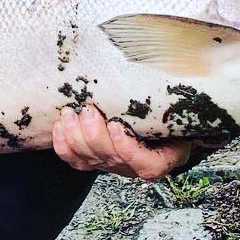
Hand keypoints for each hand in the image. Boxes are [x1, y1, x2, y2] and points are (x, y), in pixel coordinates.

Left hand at [52, 104, 198, 179]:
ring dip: (75, 136)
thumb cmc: (167, 116)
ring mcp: (111, 165)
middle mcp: (134, 166)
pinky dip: (63, 145)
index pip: (147, 166)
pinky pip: (74, 160)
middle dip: (94, 135)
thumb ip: (172, 104)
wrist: (156, 125)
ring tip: (70, 113)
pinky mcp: (93, 161)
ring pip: (88, 160)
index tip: (117, 126)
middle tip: (88, 110)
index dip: (128, 149)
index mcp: (161, 158)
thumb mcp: (179, 112)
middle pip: (110, 159)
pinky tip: (60, 125)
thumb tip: (174, 72)